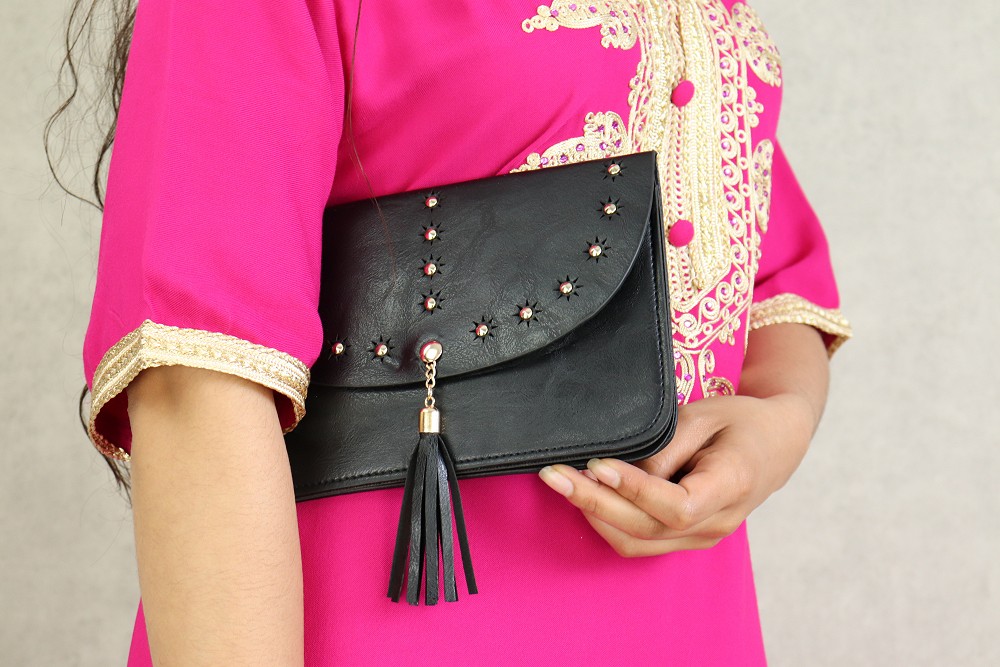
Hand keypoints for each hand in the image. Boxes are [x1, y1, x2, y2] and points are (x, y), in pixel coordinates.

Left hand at [538, 393, 816, 556]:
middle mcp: (717, 523)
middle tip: (554, 474)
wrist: (776, 443)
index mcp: (730, 486)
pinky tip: (584, 495)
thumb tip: (619, 473)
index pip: (676, 505)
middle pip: (647, 529)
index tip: (598, 464)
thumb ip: (665, 447)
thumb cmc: (740, 422)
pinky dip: (607, 521)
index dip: (633, 490)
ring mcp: (702, 537)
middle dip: (593, 502)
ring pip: (637, 543)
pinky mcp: (686, 537)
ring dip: (594, 515)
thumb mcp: (705, 416)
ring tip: (560, 482)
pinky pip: (640, 541)